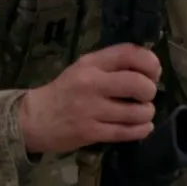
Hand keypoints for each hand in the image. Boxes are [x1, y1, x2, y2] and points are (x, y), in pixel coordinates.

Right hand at [18, 44, 161, 154]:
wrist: (34, 118)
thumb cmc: (65, 92)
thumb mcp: (83, 69)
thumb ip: (112, 65)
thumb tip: (151, 70)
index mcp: (91, 63)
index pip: (131, 53)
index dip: (151, 63)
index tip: (152, 73)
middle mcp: (91, 83)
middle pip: (140, 84)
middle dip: (150, 92)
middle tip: (143, 97)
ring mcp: (91, 109)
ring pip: (139, 112)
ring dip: (146, 114)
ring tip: (139, 114)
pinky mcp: (91, 132)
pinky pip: (129, 132)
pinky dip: (142, 130)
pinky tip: (139, 127)